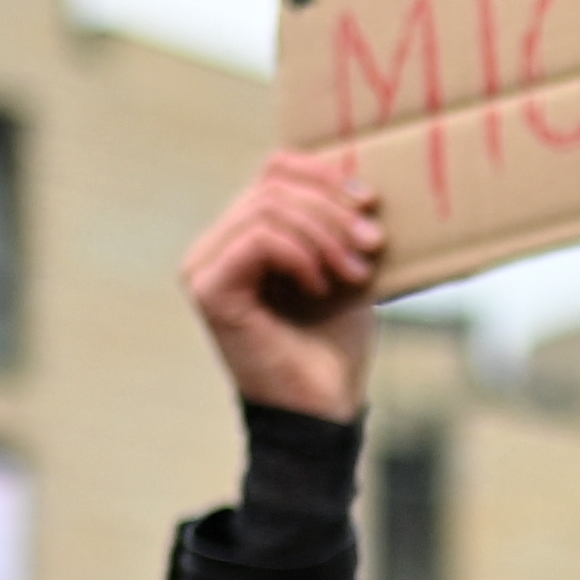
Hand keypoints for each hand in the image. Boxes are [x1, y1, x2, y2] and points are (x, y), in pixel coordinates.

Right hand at [182, 153, 386, 420]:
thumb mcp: (346, 266)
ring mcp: (205, 267)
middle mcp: (215, 246)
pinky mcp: (209, 290)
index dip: (324, 175)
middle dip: (332, 209)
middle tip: (374, 243)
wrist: (324, 409)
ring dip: (325, 234)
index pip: (275, 170)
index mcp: (244, 234)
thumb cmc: (335, 342)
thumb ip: (339, 221)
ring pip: (267, 208)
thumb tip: (359, 176)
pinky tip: (322, 284)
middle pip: (272, 186)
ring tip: (356, 271)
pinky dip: (300, 254)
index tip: (370, 203)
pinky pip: (257, 239)